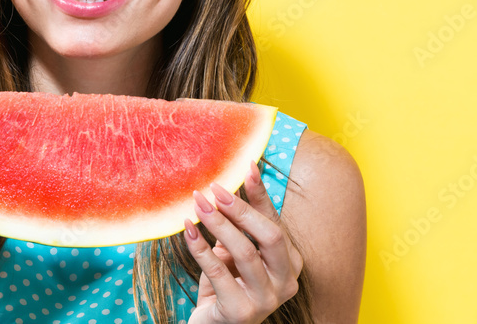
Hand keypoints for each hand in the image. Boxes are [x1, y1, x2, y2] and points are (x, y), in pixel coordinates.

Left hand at [183, 160, 302, 323]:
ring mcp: (267, 300)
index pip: (275, 221)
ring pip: (244, 252)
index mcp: (290, 262)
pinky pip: (217, 271)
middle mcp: (286, 281)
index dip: (260, 194)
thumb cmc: (226, 283)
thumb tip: (231, 181)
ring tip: (197, 203)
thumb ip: (238, 224)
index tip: (245, 166)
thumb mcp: (234, 250)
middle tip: (214, 188)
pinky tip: (187, 229)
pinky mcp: (241, 311)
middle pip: (269, 236)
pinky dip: (199, 246)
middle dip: (241, 209)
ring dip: (217, 223)